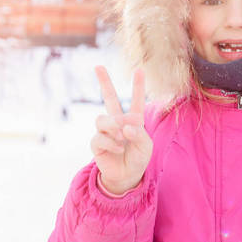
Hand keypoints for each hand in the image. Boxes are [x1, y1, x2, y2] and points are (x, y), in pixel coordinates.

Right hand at [91, 66, 151, 194]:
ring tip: (121, 138)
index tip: (139, 70)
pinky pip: (100, 136)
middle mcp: (118, 122)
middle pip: (109, 98)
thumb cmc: (138, 158)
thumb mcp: (145, 146)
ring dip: (113, 127)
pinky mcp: (97, 142)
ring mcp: (106, 131)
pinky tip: (117, 149)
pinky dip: (111, 143)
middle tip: (98, 66)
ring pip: (102, 118)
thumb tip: (124, 127)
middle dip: (104, 81)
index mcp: (133, 120)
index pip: (136, 100)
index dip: (138, 85)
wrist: (127, 176)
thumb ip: (138, 134)